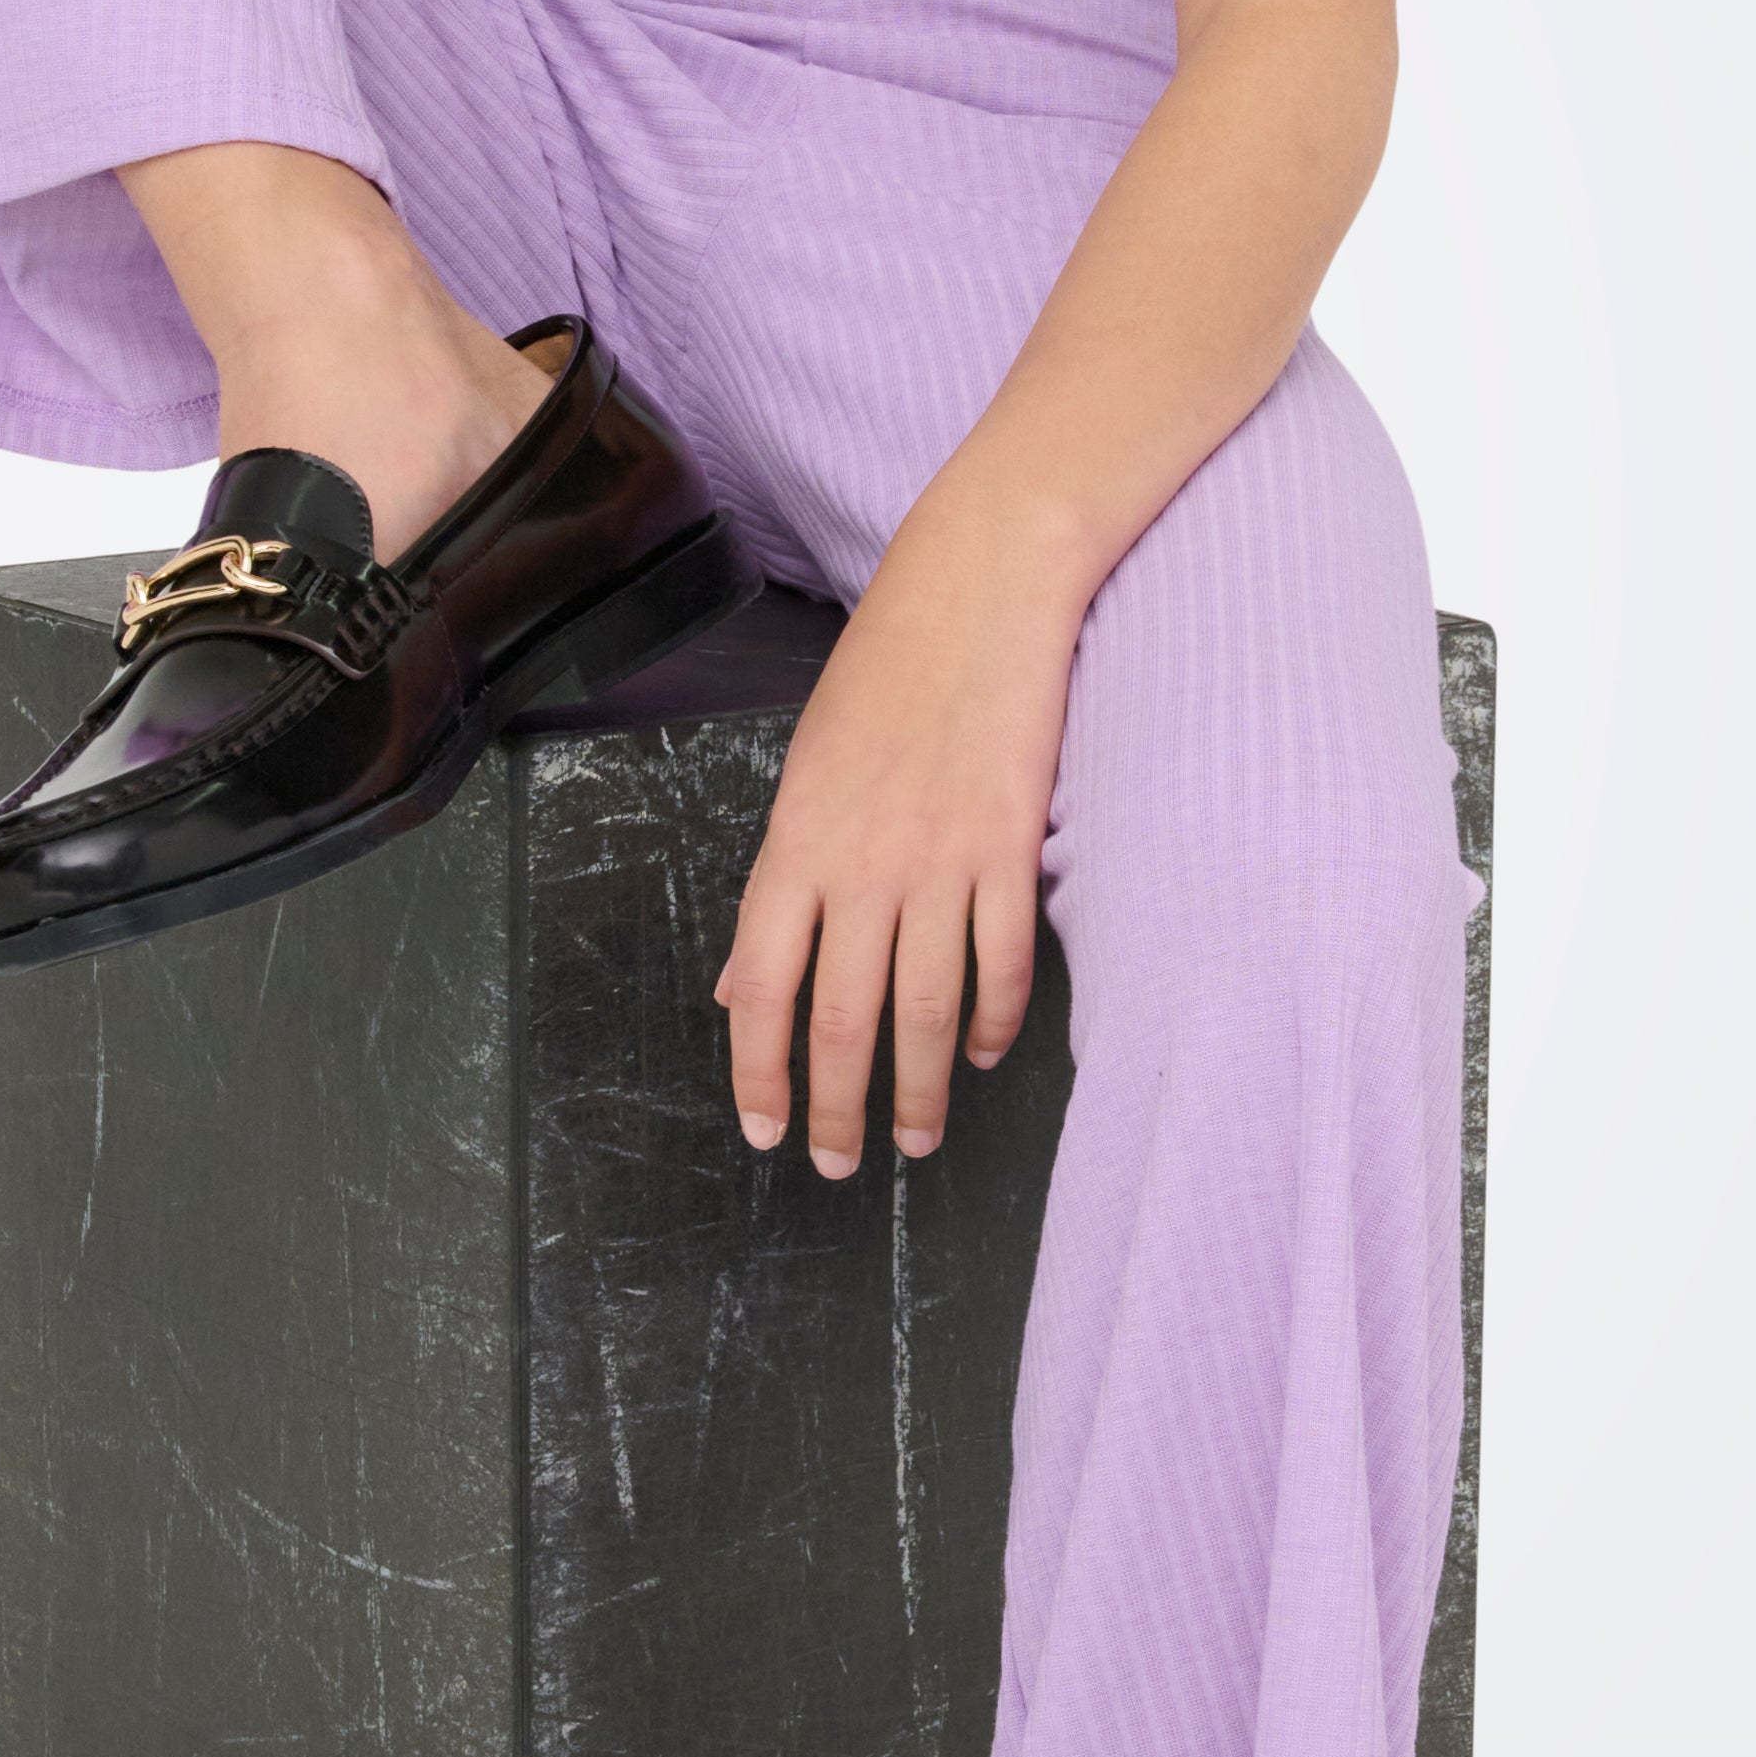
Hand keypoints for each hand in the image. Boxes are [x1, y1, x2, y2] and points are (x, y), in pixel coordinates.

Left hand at [715, 489, 1091, 1174]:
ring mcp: (942, 859)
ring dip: (917, 1089)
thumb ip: (779, 889)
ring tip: (916, 1140)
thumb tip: (743, 986)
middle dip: (838, 1106)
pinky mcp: (1012, 848)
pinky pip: (1001, 961)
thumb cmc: (883, 674)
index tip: (765, 1130)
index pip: (763, 985)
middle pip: (844, 1017)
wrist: (976, 590)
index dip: (760, 1071)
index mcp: (796, 843)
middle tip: (841, 1166)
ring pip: (925, 1008)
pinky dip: (993, 1020)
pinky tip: (983, 1055)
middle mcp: (863, 863)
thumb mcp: (804, 774)